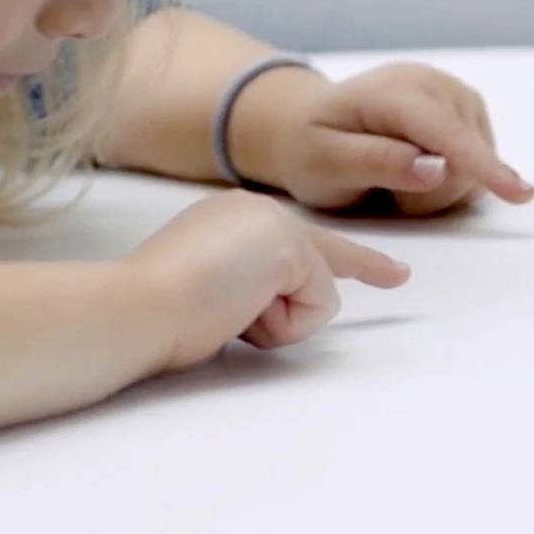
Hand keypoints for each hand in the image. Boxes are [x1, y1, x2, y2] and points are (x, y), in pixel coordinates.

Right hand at [125, 189, 409, 369]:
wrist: (136, 306)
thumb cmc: (153, 312)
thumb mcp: (207, 292)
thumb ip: (245, 290)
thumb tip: (258, 309)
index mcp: (230, 217)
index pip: (303, 243)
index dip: (355, 262)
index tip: (396, 274)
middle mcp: (255, 208)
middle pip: (318, 273)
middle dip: (289, 311)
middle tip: (257, 306)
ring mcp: (274, 222)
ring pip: (316, 294)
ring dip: (274, 323)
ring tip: (223, 313)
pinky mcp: (291, 246)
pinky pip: (318, 306)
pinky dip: (280, 325)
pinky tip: (237, 309)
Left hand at [259, 62, 533, 215]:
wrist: (307, 123)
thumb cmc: (311, 147)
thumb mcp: (325, 163)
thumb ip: (378, 162)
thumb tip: (436, 167)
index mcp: (393, 91)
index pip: (446, 132)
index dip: (482, 164)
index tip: (520, 192)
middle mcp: (433, 83)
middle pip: (465, 158)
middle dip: (432, 193)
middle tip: (383, 191)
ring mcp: (455, 95)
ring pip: (478, 166)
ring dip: (441, 190)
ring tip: (397, 181)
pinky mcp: (468, 112)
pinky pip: (480, 165)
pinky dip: (453, 180)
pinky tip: (419, 171)